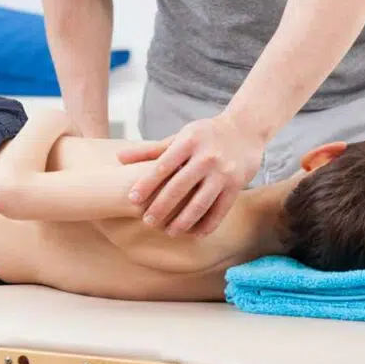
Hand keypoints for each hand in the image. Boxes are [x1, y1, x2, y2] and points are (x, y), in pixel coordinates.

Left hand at [117, 115, 263, 236]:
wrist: (245, 129)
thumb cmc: (205, 134)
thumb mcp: (179, 136)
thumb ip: (150, 150)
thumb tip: (119, 158)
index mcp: (189, 141)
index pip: (163, 165)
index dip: (147, 183)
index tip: (132, 199)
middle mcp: (207, 157)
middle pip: (180, 187)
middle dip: (162, 206)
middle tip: (147, 221)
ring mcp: (223, 172)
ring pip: (200, 202)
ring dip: (183, 221)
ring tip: (169, 231)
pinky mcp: (237, 185)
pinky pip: (220, 210)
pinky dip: (207, 224)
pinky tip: (194, 234)